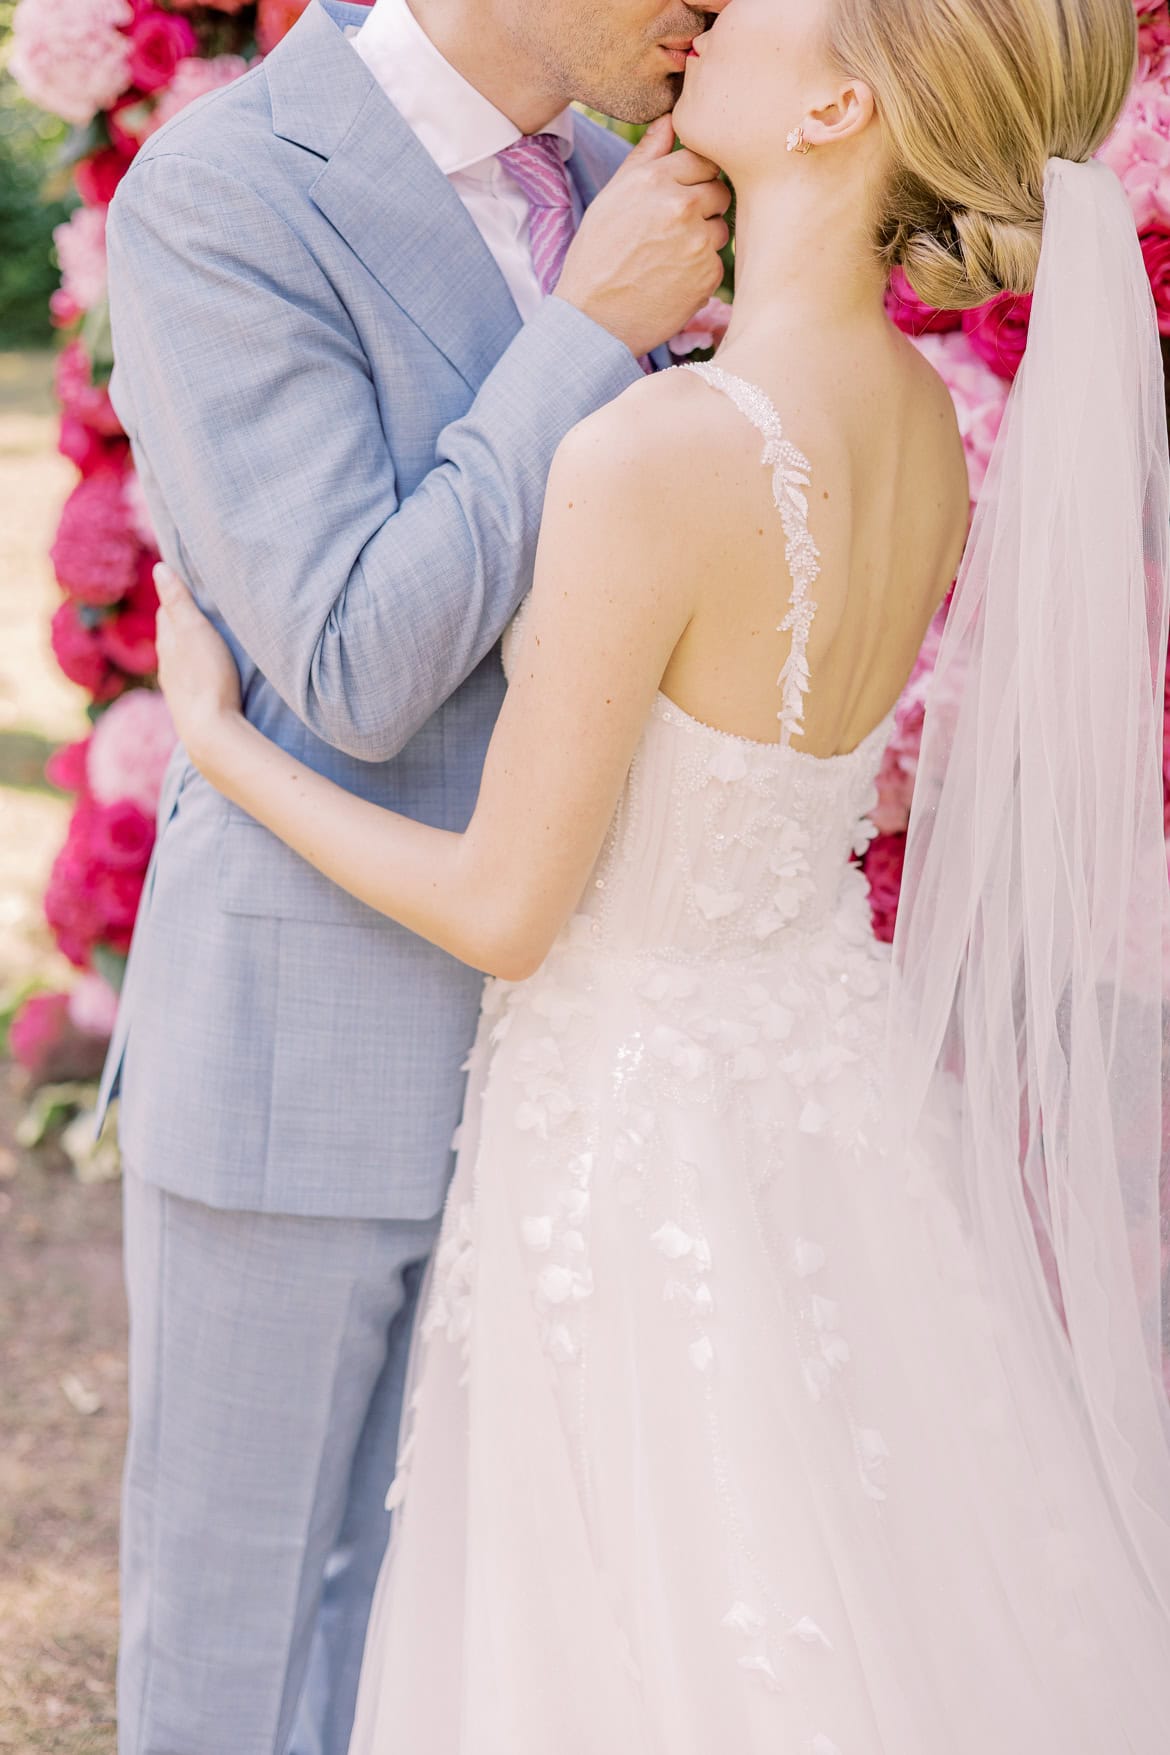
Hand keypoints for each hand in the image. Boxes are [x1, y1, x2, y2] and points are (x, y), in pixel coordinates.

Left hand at [153, 563, 242, 772]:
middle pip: (171, 637)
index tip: (187, 587)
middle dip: (180, 623)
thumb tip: (159, 569)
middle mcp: (168, 666)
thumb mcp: (195, 631)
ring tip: (203, 641)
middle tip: (197, 609)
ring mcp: (178, 690)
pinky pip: (190, 681)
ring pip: (179, 661)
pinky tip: (205, 675)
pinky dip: (195, 671)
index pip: (166, 613)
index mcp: (167, 644)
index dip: (175, 599)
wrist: (210, 732)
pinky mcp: (191, 708)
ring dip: (188, 650)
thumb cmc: (207, 677)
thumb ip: (178, 601)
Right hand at [555, 116, 730, 359]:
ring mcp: (698, 241)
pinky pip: (718, 261)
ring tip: (671, 256)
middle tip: (675, 229)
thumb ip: (646, 156)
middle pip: (720, 190)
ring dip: (705, 238)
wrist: (594, 319)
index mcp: (655, 179)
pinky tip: (674, 279)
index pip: (703, 159)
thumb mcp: (612, 196)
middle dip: (704, 205)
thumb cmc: (597, 254)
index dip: (693, 178)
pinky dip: (701, 269)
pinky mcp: (708, 275)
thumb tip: (670, 119)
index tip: (679, 196)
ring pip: (723, 226)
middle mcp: (680, 205)